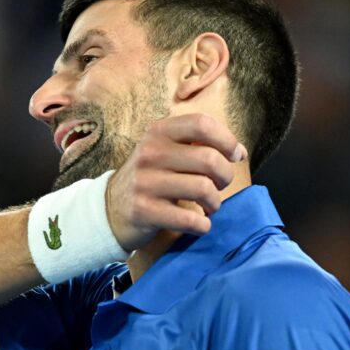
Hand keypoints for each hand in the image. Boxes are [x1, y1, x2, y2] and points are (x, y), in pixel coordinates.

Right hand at [106, 113, 247, 250]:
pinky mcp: (144, 211)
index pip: (202, 124)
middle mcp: (150, 153)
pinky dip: (203, 225)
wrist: (110, 209)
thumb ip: (198, 144)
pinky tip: (199, 224)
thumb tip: (239, 152)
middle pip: (209, 159)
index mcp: (159, 132)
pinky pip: (190, 219)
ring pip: (204, 189)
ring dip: (215, 203)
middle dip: (225, 177)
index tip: (235, 156)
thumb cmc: (150, 177)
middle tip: (219, 186)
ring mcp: (145, 182)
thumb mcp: (165, 150)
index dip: (227, 140)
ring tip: (209, 206)